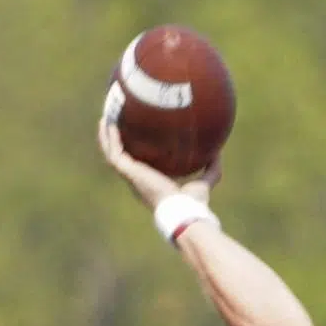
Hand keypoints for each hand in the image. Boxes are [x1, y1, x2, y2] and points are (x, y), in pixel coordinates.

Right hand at [97, 117, 220, 210]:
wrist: (183, 210)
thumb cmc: (193, 203)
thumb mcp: (204, 182)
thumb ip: (211, 169)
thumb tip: (219, 151)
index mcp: (150, 182)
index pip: (139, 165)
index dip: (134, 151)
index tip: (135, 135)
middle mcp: (137, 179)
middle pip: (121, 156)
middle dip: (115, 139)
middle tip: (115, 120)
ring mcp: (131, 176)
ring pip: (111, 152)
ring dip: (106, 134)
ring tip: (107, 115)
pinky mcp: (129, 172)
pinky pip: (113, 151)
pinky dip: (109, 137)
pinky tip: (109, 122)